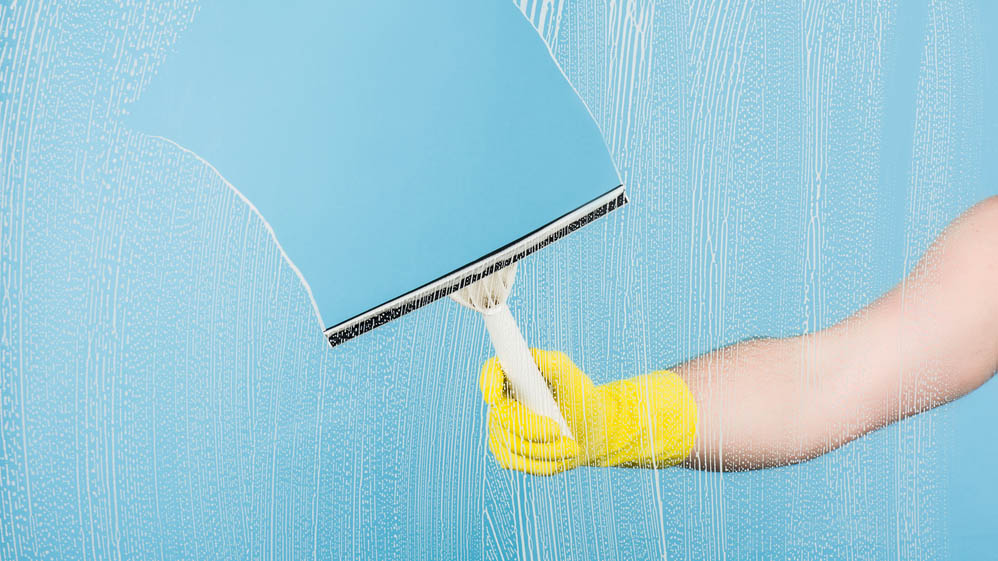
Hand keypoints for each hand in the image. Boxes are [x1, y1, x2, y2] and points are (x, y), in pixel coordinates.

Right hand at [479, 349, 697, 475]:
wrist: (592, 433)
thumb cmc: (583, 401)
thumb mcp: (575, 379)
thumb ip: (554, 363)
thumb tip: (532, 355)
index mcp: (516, 375)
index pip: (491, 372)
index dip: (488, 382)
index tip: (495, 395)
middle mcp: (502, 400)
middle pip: (502, 417)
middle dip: (533, 429)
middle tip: (559, 431)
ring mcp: (500, 428)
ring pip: (512, 445)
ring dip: (546, 450)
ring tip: (571, 447)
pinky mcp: (506, 453)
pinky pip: (516, 463)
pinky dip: (542, 464)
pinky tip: (561, 457)